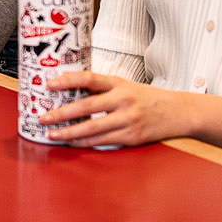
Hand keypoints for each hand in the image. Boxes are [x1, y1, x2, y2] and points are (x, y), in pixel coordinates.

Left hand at [40, 71, 195, 147]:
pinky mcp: (132, 136)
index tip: (50, 84)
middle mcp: (123, 100)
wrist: (178, 112)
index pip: (89, 79)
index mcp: (119, 84)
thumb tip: (70, 90)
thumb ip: (102, 88)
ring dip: (69, 132)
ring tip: (52, 134)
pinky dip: (85, 142)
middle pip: (86, 107)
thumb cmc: (147, 97)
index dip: (68, 80)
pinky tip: (72, 142)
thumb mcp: (125, 85)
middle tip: (43, 118)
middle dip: (61, 113)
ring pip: (92, 128)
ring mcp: (128, 120)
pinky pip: (103, 140)